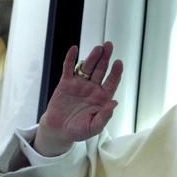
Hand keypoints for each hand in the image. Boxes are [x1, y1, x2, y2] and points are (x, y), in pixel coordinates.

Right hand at [35, 41, 122, 155]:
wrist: (58, 131)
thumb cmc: (77, 131)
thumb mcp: (93, 128)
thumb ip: (104, 117)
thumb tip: (114, 103)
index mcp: (102, 98)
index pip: (111, 82)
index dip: (115, 72)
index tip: (118, 63)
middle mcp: (92, 88)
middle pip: (101, 70)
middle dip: (105, 58)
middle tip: (109, 45)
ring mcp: (79, 84)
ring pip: (87, 67)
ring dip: (93, 57)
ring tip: (98, 48)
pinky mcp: (65, 83)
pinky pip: (68, 68)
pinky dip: (70, 59)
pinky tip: (74, 49)